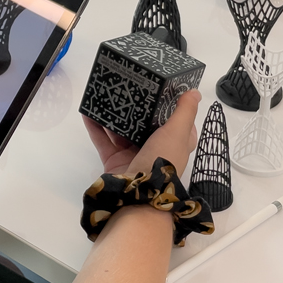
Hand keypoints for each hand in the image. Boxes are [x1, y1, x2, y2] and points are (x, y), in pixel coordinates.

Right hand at [83, 89, 200, 177]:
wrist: (138, 194)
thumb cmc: (163, 160)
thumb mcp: (179, 132)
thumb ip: (185, 111)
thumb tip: (194, 93)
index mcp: (174, 145)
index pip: (178, 125)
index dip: (173, 109)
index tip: (164, 92)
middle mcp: (155, 151)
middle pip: (146, 126)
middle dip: (138, 109)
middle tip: (129, 88)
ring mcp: (133, 156)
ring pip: (122, 132)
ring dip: (114, 116)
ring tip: (106, 96)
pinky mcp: (114, 162)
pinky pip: (103, 141)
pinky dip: (95, 128)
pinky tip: (88, 113)